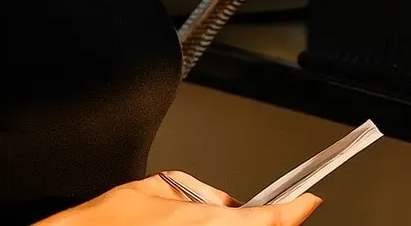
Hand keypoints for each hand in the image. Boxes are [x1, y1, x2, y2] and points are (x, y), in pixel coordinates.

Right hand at [44, 172, 321, 224]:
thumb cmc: (101, 224)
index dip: (294, 211)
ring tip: (213, 217)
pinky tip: (201, 224)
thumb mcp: (149, 190)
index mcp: (202, 225)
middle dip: (267, 222)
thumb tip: (223, 201)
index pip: (268, 220)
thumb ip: (193, 189)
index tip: (309, 202)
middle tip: (271, 212)